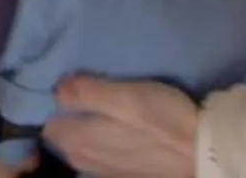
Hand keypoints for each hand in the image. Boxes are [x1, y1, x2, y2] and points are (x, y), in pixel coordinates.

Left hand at [39, 74, 201, 177]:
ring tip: (97, 100)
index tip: (59, 78)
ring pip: (78, 143)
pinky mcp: (121, 174)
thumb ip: (87, 91)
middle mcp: (81, 160)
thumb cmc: (163, 120)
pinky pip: (97, 153)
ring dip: (81, 124)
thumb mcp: (126, 96)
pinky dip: (99, 138)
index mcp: (75, 140)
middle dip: (63, 111)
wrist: (203, 153)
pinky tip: (115, 124)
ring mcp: (101, 170)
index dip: (48, 98)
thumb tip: (56, 87)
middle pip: (58, 132)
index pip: (43, 118)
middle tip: (77, 83)